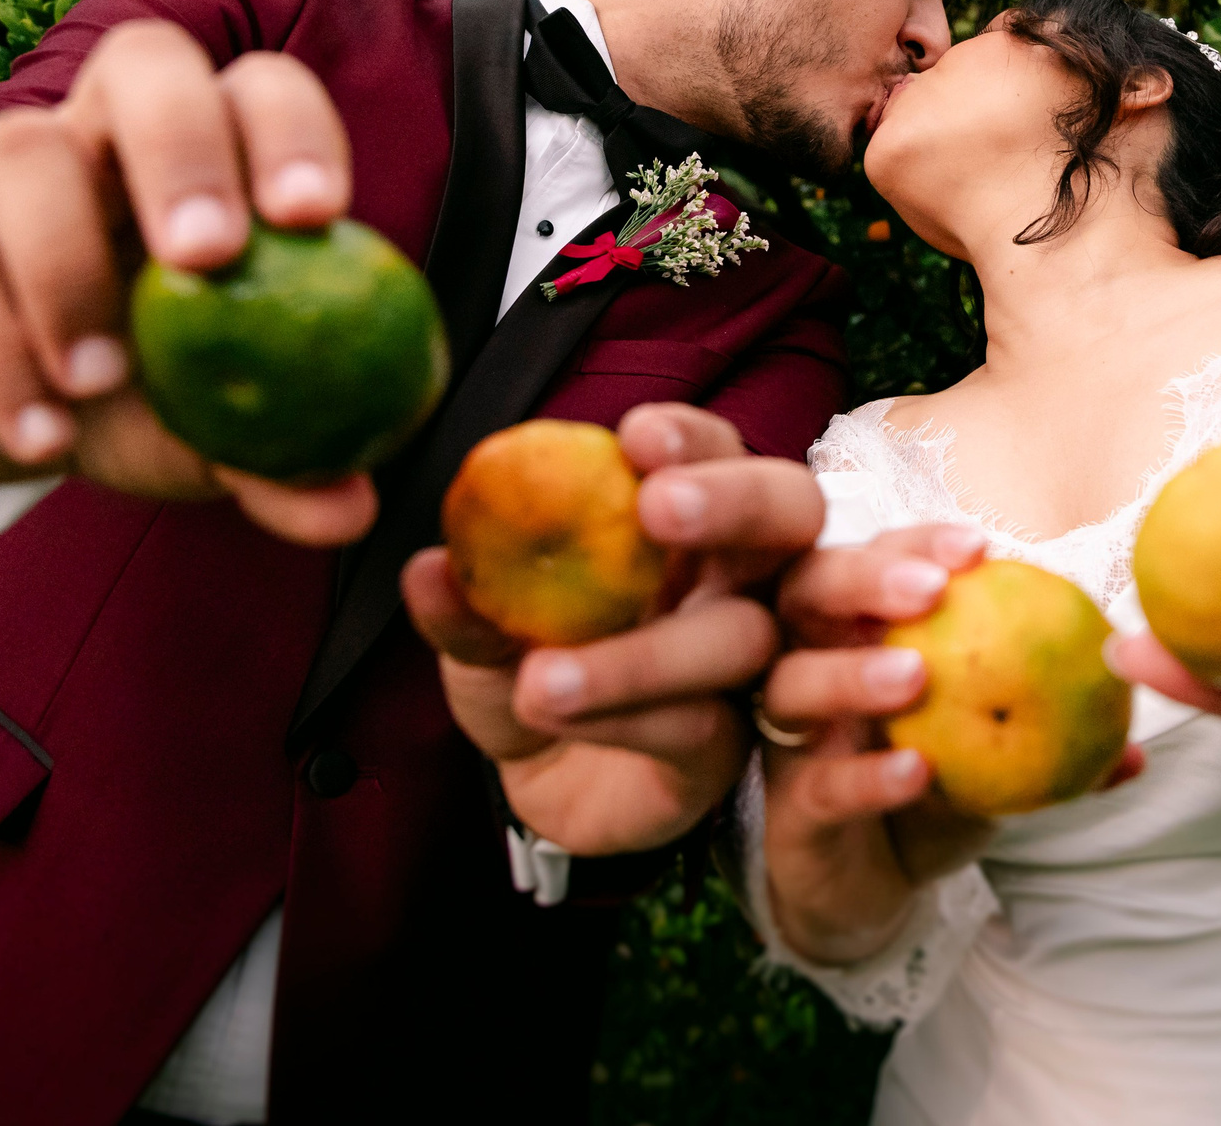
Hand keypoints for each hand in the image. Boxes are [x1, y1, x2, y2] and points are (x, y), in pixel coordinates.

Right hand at [0, 20, 373, 545]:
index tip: (315, 215)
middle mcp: (105, 130)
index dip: (290, 130)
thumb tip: (351, 508)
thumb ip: (281, 465)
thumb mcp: (212, 435)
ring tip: (98, 379)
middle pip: (143, 63)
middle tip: (209, 257)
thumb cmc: (145, 393)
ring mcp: (0, 173)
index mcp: (210, 149)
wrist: (10, 424)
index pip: (259, 89)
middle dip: (182, 147)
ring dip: (66, 264)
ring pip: (23, 147)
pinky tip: (41, 434)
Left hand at [402, 404, 822, 856]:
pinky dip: (627, 716)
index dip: (690, 438)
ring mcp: (745, 665)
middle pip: (791, 512)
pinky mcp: (726, 751)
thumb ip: (467, 605)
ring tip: (540, 678)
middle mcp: (736, 578)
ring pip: (742, 635)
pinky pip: (701, 727)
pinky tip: (559, 714)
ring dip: (644, 651)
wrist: (538, 781)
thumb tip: (429, 570)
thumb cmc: (527, 669)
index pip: (716, 451)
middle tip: (659, 508)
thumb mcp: (481, 634)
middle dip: (736, 499)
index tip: (636, 438)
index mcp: (683, 522)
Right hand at [757, 524, 1137, 963]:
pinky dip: (864, 776)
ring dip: (853, 673)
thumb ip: (1058, 726)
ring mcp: (790, 739)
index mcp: (856, 629)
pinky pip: (817, 785)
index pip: (873, 559)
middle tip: (930, 593)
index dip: (916, 544)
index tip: (979, 549)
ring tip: (917, 676)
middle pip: (806, 594)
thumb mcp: (999, 751)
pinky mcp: (786, 812)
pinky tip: (915, 773)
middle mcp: (808, 665)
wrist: (873, 890)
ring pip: (791, 685)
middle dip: (863, 579)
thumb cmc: (932, 790)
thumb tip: (1141, 715)